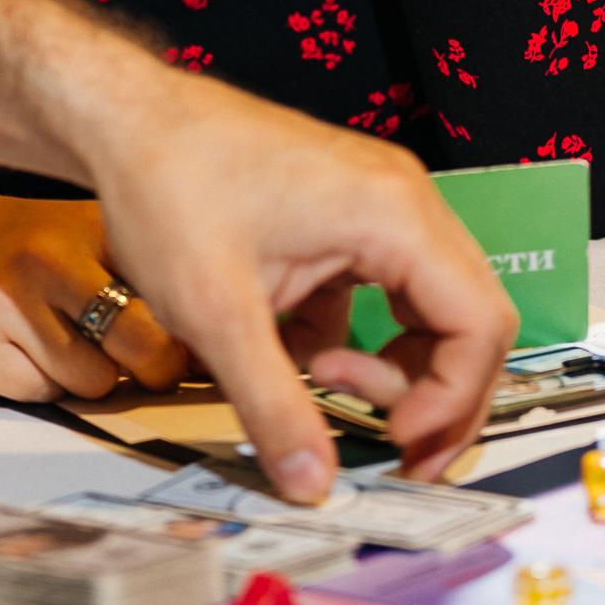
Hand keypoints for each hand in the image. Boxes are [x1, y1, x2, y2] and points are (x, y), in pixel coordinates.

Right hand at [0, 171, 188, 400]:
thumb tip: (216, 341)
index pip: (178, 290)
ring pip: (93, 382)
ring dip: (83, 377)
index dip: (197, 329)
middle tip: (136, 362)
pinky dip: (34, 385)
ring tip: (53, 336)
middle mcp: (52, 254)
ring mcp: (7, 298)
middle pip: (146, 347)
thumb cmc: (12, 248)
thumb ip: (140, 278)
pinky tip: (12, 346)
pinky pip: (37, 396)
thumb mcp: (80, 238)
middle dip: (151, 370)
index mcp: (95, 224)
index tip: (204, 344)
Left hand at [87, 76, 514, 500]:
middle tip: (398, 456)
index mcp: (392, 214)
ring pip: (428, 305)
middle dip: (439, 394)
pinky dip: (357, 335)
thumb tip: (312, 487)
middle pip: (468, 315)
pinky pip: (382, 289)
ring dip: (395, 365)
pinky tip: (294, 351)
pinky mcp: (342, 214)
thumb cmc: (168, 186)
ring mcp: (374, 202)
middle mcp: (400, 200)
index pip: (479, 323)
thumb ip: (273, 407)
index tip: (397, 445)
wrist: (124, 117)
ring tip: (325, 384)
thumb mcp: (218, 314)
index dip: (452, 399)